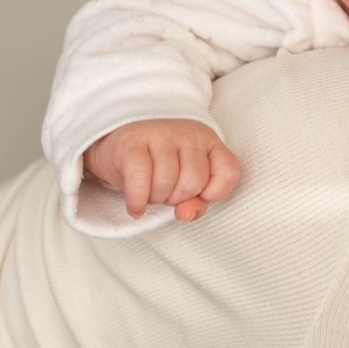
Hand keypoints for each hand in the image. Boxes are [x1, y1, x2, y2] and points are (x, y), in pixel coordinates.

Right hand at [83, 119, 239, 220]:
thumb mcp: (187, 181)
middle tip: (166, 193)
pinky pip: (139, 180)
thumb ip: (197, 202)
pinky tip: (136, 208)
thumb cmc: (160, 166)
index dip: (216, 193)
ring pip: (167, 182)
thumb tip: (184, 214)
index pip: (229, 171)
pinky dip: (137, 201)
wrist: (119, 142)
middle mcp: (188, 133)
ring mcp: (159, 134)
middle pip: (194, 182)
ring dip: (156, 199)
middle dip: (178, 198)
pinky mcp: (131, 143)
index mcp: (209, 141)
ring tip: (150, 193)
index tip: (199, 195)